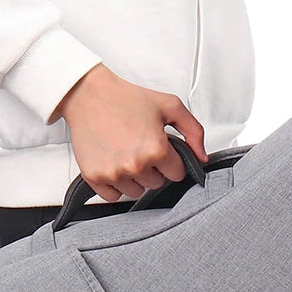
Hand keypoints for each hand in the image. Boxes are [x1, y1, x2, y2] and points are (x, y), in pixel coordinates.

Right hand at [53, 64, 207, 201]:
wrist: (89, 95)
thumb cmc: (126, 98)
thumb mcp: (170, 106)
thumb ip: (194, 131)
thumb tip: (202, 157)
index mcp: (156, 149)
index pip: (177, 174)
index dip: (171, 161)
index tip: (161, 149)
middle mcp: (136, 165)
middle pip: (156, 184)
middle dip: (153, 168)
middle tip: (140, 146)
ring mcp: (114, 173)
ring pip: (136, 192)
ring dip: (135, 178)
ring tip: (126, 154)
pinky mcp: (95, 177)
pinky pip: (113, 196)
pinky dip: (115, 185)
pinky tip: (114, 164)